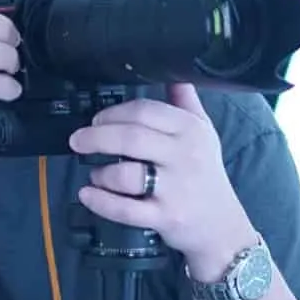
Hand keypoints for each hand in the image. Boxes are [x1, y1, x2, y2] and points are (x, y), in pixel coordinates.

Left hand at [68, 84, 256, 279]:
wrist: (222, 227)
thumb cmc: (206, 175)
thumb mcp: (203, 132)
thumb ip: (185, 102)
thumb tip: (172, 72)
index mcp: (190, 130)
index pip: (145, 111)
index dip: (113, 113)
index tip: (97, 120)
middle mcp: (184, 157)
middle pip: (131, 138)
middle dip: (96, 137)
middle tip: (78, 141)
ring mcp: (175, 189)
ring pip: (125, 174)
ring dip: (100, 172)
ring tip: (96, 174)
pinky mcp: (165, 217)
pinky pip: (125, 209)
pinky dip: (100, 201)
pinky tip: (88, 194)